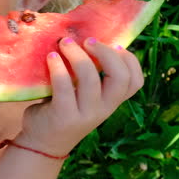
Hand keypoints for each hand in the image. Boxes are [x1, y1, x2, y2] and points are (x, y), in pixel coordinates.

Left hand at [16, 38, 143, 156]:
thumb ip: (89, 74)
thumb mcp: (82, 94)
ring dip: (77, 55)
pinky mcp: (63, 116)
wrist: (42, 142)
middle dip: (106, 53)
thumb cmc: (62, 108)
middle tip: (88, 41)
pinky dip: (58, 67)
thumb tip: (85, 36)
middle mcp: (103, 109)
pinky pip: (64, 86)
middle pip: (120, 78)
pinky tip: (51, 57)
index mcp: (110, 102)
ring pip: (90, 79)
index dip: (130, 60)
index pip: (135, 82)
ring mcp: (84, 114)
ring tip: (63, 43)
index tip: (114, 45)